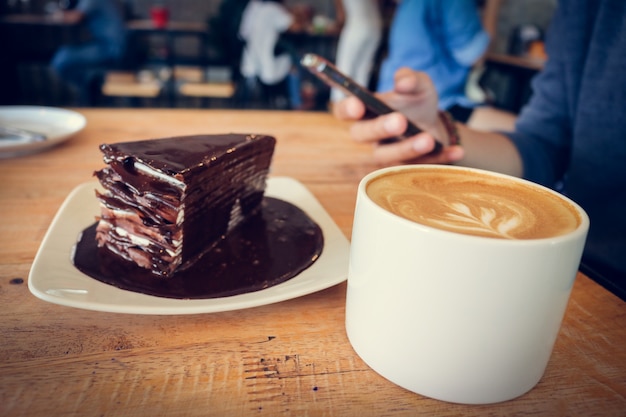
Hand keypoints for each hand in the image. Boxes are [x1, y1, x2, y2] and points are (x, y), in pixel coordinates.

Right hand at [332, 68, 463, 165]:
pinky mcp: (406, 168)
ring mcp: (387, 153)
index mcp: (367, 110)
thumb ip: (410, 78)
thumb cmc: (417, 102)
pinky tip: (456, 151)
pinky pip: (418, 167)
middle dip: (379, 128)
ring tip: (428, 139)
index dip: (347, 109)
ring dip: (407, 148)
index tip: (358, 105)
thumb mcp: (419, 84)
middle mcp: (371, 135)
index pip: (344, 110)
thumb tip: (403, 83)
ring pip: (386, 156)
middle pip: (361, 135)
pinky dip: (438, 159)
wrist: (435, 124)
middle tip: (400, 121)